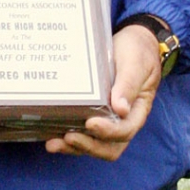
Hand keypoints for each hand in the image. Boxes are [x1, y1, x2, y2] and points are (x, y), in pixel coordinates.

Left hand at [45, 24, 161, 160]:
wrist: (134, 42)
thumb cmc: (137, 51)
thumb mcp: (136, 63)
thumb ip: (129, 84)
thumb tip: (121, 109)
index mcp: (137, 110)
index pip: (125, 130)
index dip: (108, 132)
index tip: (91, 123)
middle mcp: (123, 120)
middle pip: (109, 147)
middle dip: (88, 146)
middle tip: (68, 137)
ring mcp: (108, 118)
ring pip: (94, 144)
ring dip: (74, 147)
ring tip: (53, 143)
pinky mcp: (95, 113)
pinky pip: (84, 133)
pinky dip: (69, 137)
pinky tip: (52, 134)